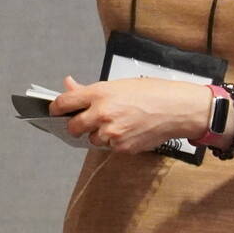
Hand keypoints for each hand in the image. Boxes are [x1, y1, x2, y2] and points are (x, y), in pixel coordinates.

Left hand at [51, 75, 207, 151]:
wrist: (177, 109)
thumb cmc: (151, 93)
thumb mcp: (117, 84)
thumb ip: (89, 90)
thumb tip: (69, 85)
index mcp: (98, 94)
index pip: (63, 103)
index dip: (56, 108)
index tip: (56, 110)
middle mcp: (102, 114)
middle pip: (72, 127)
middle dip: (75, 125)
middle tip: (85, 122)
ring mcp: (112, 132)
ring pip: (92, 139)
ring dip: (98, 134)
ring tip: (117, 123)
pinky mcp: (123, 147)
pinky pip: (109, 147)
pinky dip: (114, 142)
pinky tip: (128, 131)